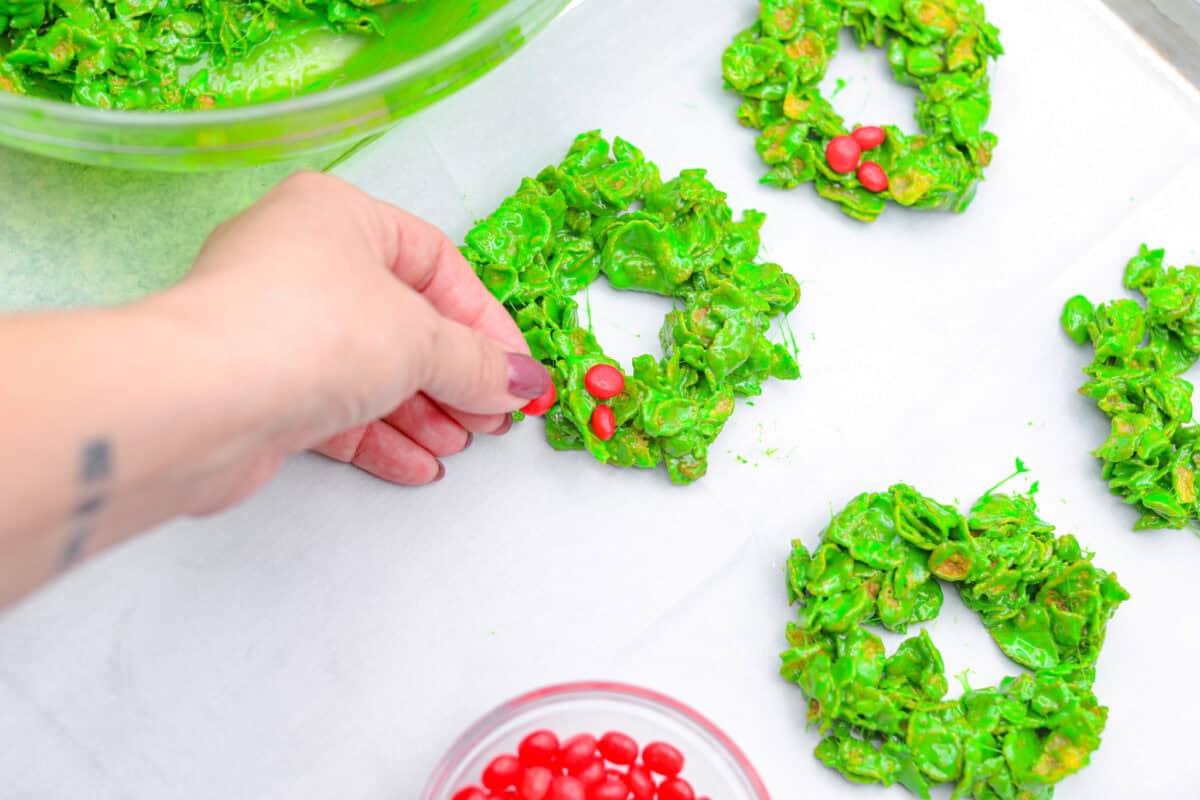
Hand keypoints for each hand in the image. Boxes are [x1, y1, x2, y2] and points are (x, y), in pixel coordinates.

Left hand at [162, 171, 548, 508]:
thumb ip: (479, 362)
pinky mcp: (258, 388)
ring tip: (458, 445)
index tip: (516, 370)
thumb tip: (523, 382)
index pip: (435, 264)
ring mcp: (275, 326)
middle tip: (491, 416)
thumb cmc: (314, 331)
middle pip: (401, 320)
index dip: (485, 321)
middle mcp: (300, 261)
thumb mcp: (421, 338)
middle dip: (453, 375)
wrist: (202, 400)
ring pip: (366, 368)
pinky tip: (417, 464)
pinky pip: (333, 407)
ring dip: (420, 412)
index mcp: (337, 215)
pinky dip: (378, 434)